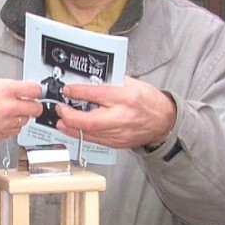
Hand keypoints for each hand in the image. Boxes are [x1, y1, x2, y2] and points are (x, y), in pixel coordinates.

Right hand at [0, 79, 42, 144]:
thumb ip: (7, 87)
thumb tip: (19, 88)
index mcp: (6, 90)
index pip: (34, 89)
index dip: (37, 90)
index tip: (35, 91)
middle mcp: (10, 107)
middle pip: (35, 108)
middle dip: (34, 105)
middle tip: (30, 103)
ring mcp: (7, 122)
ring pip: (26, 120)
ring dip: (22, 116)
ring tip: (12, 112)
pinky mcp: (3, 134)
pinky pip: (15, 130)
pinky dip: (13, 126)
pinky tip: (5, 121)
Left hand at [55, 75, 176, 149]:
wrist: (164, 121)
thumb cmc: (148, 101)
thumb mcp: (131, 84)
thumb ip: (110, 83)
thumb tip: (88, 81)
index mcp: (126, 96)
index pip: (97, 94)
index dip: (78, 92)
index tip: (68, 90)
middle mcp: (122, 116)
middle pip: (90, 121)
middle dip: (70, 116)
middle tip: (60, 109)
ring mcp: (120, 132)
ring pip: (90, 133)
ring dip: (71, 128)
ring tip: (61, 121)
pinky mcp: (118, 143)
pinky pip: (95, 140)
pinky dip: (82, 134)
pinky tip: (74, 129)